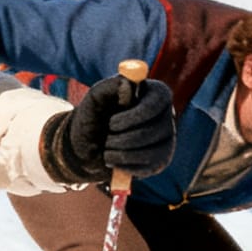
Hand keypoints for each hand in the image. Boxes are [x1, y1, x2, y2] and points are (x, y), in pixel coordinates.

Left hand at [44, 74, 175, 184]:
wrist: (85, 144)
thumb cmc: (93, 115)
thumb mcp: (95, 97)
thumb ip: (110, 86)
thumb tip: (129, 83)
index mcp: (153, 94)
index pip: (159, 101)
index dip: (137, 115)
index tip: (112, 123)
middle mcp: (165, 115)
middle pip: (157, 129)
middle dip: (125, 138)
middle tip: (106, 138)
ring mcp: (166, 139)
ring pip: (154, 150)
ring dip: (123, 152)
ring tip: (107, 149)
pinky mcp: (160, 160)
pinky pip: (150, 167)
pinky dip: (126, 165)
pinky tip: (114, 159)